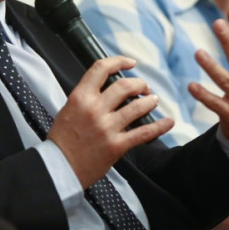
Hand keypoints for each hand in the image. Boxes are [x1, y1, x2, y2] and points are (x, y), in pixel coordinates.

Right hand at [48, 56, 173, 187]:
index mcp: (80, 97)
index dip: (119, 61)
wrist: (59, 167)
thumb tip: (108, 87)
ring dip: (150, 101)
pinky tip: (169, 122)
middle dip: (140, 84)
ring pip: (138, 107)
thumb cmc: (63, 139)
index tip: (130, 63)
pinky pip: (144, 132)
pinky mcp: (116, 145)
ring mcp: (106, 128)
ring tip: (154, 101)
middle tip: (144, 88)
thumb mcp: (69, 109)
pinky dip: (160, 126)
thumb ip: (87, 96)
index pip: (101, 69)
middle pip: (125, 86)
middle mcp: (94, 109)